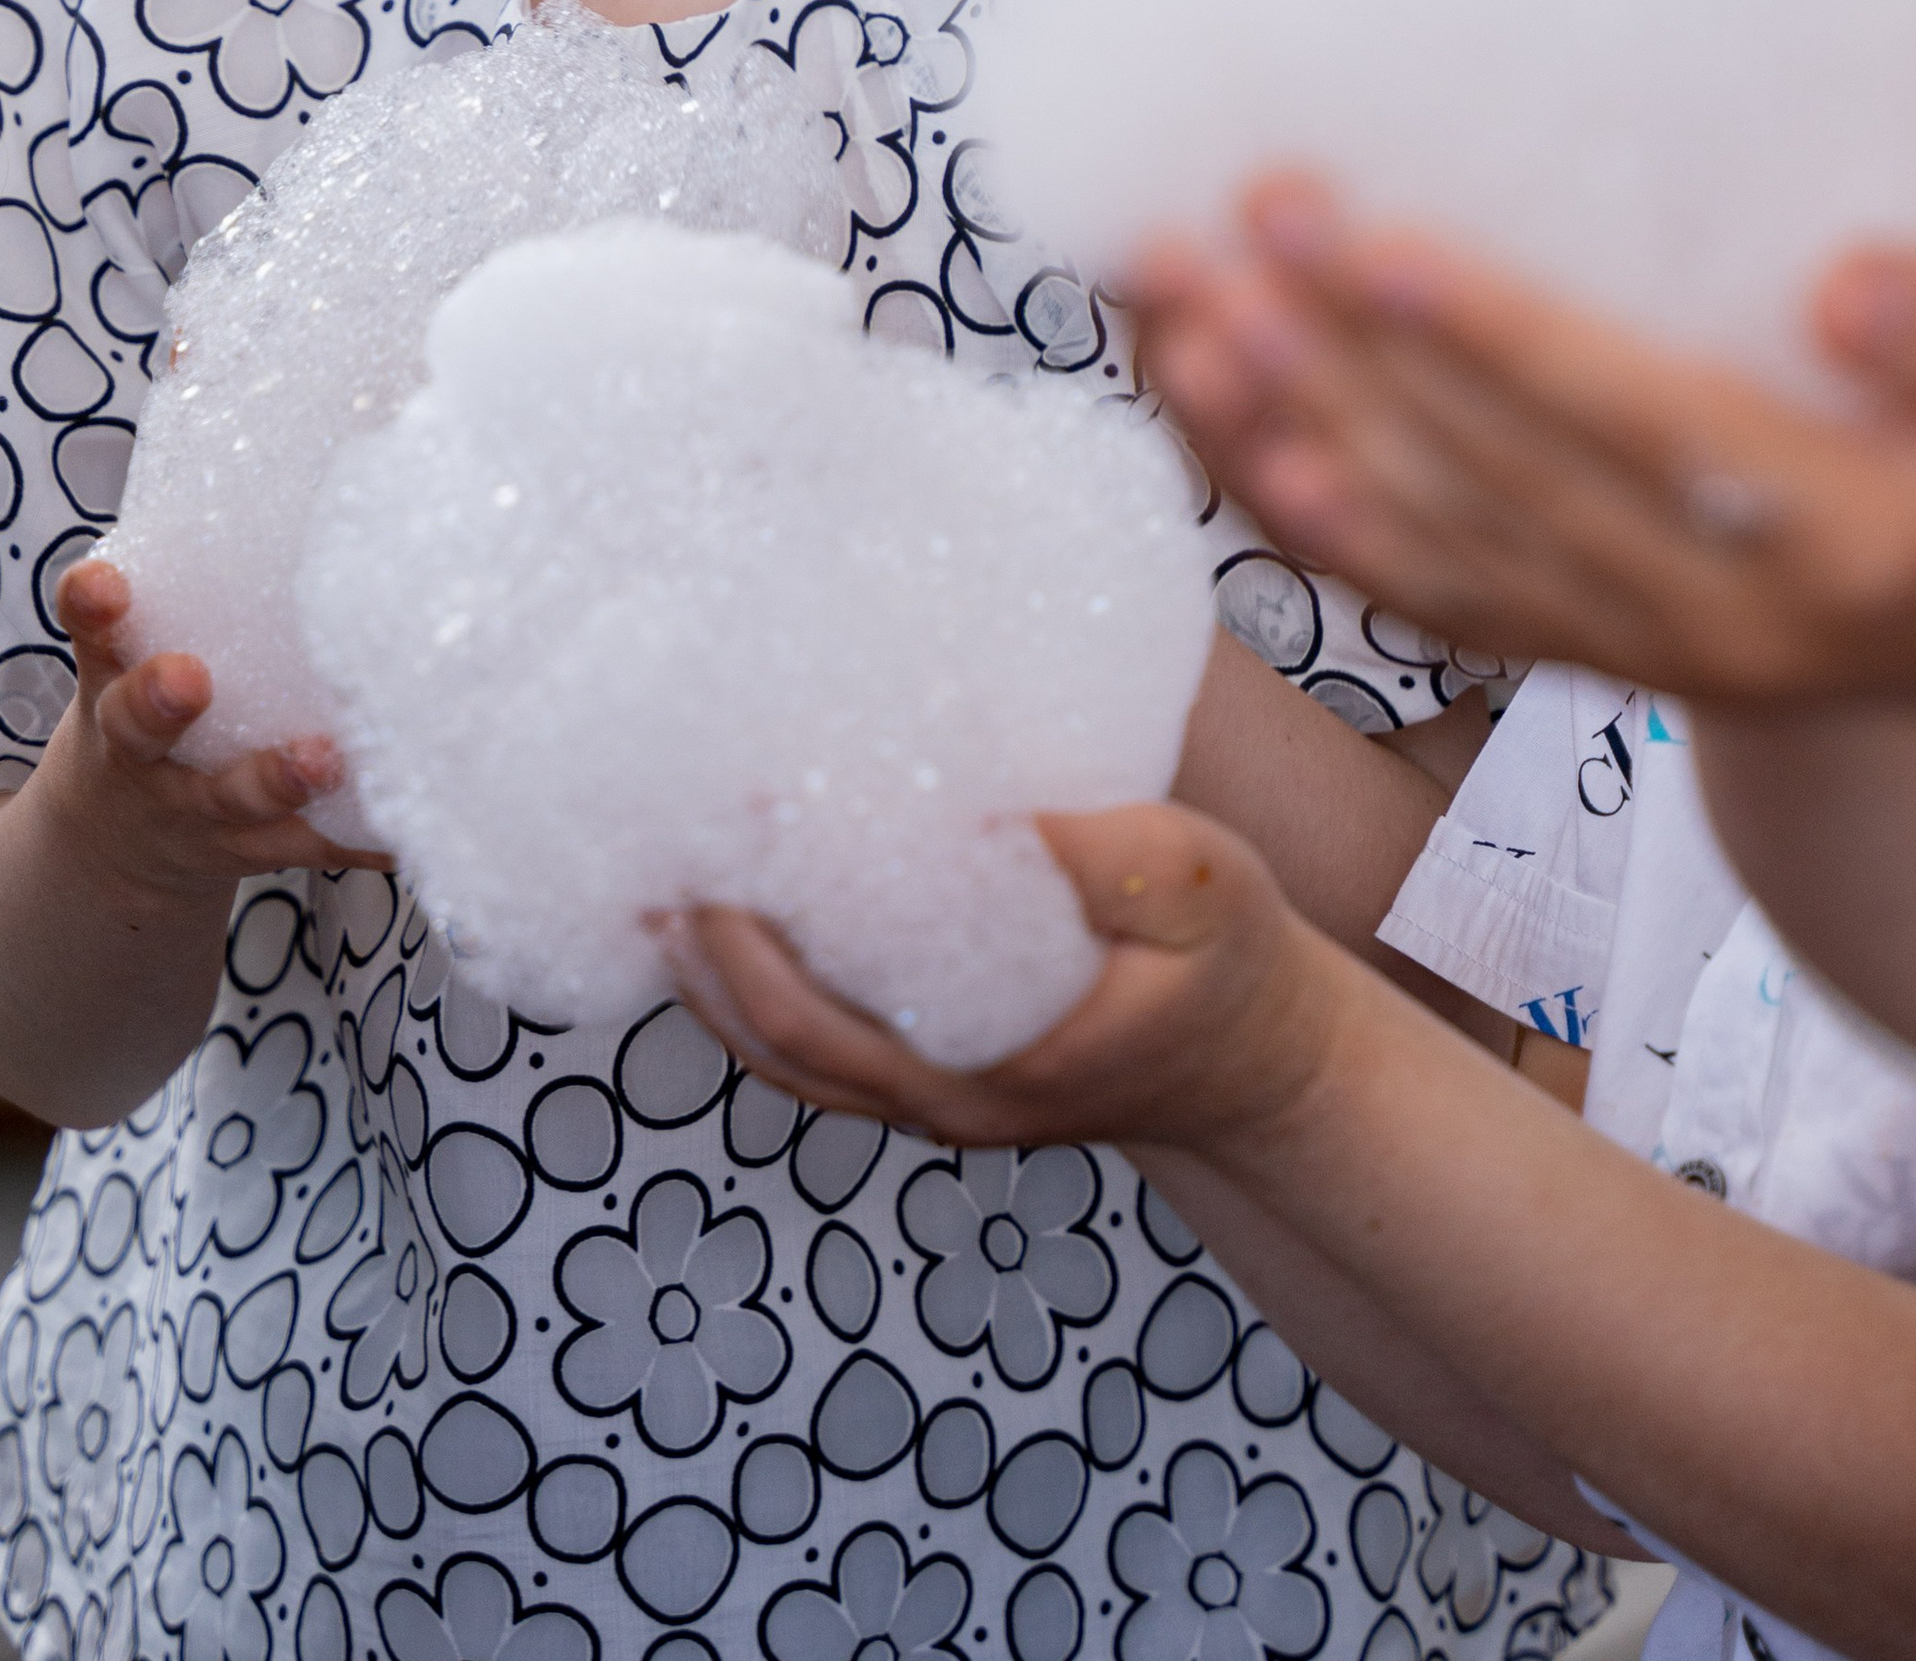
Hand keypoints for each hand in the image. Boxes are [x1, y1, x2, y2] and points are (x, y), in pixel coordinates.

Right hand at [32, 558, 389, 900]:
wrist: (118, 843)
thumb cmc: (146, 709)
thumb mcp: (129, 656)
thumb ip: (175, 587)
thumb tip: (290, 457)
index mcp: (110, 687)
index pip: (91, 637)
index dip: (93, 610)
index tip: (105, 584)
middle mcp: (142, 754)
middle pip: (141, 728)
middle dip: (161, 702)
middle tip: (189, 677)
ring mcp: (193, 811)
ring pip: (231, 800)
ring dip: (276, 780)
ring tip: (326, 758)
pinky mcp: (250, 848)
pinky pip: (302, 846)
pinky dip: (352, 839)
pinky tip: (399, 833)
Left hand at [666, 802, 1329, 1155]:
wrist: (1263, 1070)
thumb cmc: (1232, 966)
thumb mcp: (1198, 885)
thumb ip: (1098, 852)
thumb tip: (978, 808)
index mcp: (1002, 1060)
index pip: (837, 1009)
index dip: (761, 928)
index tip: (724, 823)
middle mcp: (947, 1103)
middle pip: (784, 1042)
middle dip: (709, 946)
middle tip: (660, 841)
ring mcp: (936, 1107)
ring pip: (787, 1061)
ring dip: (712, 978)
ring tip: (653, 885)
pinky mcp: (936, 1086)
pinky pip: (816, 1060)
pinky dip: (752, 1002)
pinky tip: (720, 935)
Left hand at [1132, 182, 1915, 726]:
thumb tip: (1847, 286)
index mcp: (1845, 546)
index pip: (1639, 431)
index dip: (1502, 344)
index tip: (1376, 243)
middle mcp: (1718, 628)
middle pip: (1493, 489)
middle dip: (1343, 357)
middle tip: (1230, 223)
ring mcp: (1634, 657)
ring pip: (1422, 547)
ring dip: (1281, 424)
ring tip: (1176, 299)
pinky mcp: (1574, 657)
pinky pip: (1408, 591)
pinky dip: (1294, 508)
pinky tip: (1205, 409)